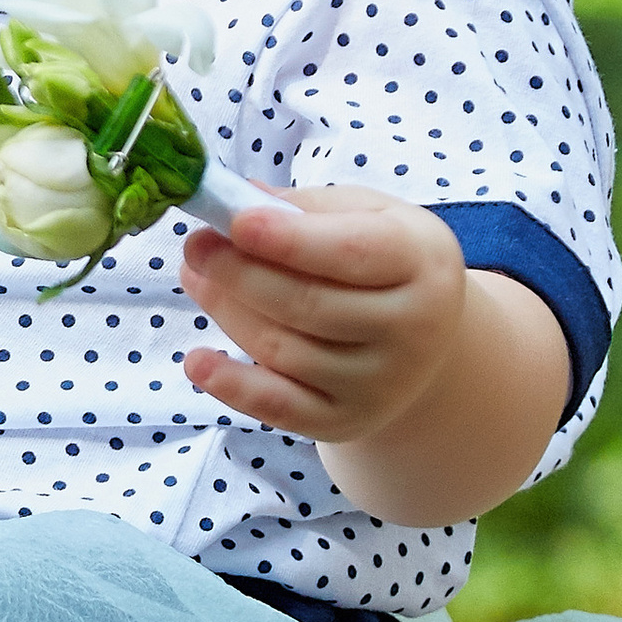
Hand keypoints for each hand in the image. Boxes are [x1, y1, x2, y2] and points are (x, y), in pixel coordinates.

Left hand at [181, 189, 568, 523]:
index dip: (289, 240)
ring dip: (227, 311)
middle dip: (240, 274)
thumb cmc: (385, 261)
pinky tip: (197, 362)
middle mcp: (411, 329)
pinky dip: (232, 386)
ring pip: (284, 351)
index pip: (351, 253)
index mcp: (422, 263)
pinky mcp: (346, 420)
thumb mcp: (368, 216)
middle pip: (308, 305)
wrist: (426, 341)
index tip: (234, 222)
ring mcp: (380, 383)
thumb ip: (305, 208)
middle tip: (195, 246)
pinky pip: (280, 407)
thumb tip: (237, 201)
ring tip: (195, 276)